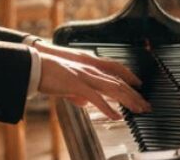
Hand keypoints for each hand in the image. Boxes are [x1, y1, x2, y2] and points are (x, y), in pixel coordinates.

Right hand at [35, 46, 150, 120]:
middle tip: (145, 105)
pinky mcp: (76, 85)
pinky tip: (115, 116)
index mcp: (88, 66)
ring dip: (127, 100)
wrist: (34, 64)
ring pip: (112, 89)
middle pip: (118, 82)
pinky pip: (96, 98)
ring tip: (137, 110)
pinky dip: (107, 108)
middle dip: (134, 95)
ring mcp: (84, 76)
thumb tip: (84, 102)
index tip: (139, 86)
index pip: (115, 70)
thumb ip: (77, 92)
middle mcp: (90, 69)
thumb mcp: (66, 82)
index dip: (129, 77)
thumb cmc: (48, 72)